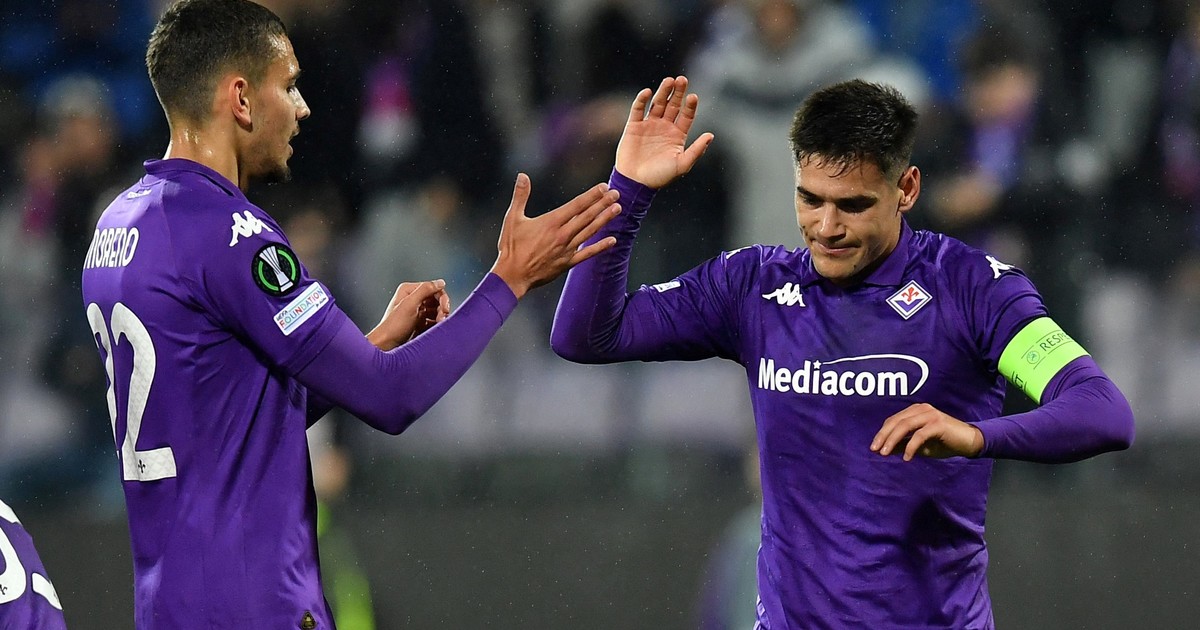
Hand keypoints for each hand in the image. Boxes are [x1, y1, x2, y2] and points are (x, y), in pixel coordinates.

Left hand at [366, 280, 450, 350]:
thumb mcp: (409, 304)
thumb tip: (440, 282)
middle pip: (436, 300)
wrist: (386, 345)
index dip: (442, 298)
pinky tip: (434, 329)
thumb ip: (425, 290)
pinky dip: (436, 324)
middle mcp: (412, 299)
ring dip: (440, 317)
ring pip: (436, 310)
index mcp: (409, 291)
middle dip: (442, 309)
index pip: (433, 288)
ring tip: (439, 324)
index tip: (445, 309)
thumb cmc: (393, 326)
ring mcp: (416, 312)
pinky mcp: (418, 323)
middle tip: (442, 318)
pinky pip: (433, 321)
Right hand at [489, 173, 620, 298]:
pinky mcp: (567, 262)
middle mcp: (562, 234)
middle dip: (603, 204)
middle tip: (616, 193)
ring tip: (617, 209)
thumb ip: (520, 196)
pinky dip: (600, 247)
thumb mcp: (512, 218)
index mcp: (551, 222)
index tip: (603, 187)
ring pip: (590, 231)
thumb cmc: (511, 247)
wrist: (512, 276)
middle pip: (587, 216)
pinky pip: (587, 253)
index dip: (591, 195)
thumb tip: (522, 176)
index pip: (576, 205)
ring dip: (604, 219)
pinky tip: (612, 240)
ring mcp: (567, 249)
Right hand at [614, 75, 714, 188]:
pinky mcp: (633, 126)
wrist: (635, 183)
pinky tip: (647, 92)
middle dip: (678, 92)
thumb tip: (710, 135)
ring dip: (663, 92)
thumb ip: (696, 150)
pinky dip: (642, 100)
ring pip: (657, 104)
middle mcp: (664, 127)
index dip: (690, 105)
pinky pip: (638, 109)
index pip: (686, 115)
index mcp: (677, 135)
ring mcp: (649, 125)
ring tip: (669, 81)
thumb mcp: (682, 165)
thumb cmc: (660, 177)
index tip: (693, 96)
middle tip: (682, 79)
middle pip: (673, 105)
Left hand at [870, 403, 984, 460]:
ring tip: (885, 453)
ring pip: (905, 426)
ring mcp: (930, 415)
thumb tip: (883, 450)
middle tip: (875, 449)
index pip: (893, 420)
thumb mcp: (919, 446)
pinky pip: (920, 435)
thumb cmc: (944, 443)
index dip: (882, 433)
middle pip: (896, 421)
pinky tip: (907, 458)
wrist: (969, 442)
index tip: (873, 446)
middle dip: (883, 436)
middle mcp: (922, 409)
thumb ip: (903, 444)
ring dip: (892, 440)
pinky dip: (911, 446)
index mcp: (915, 411)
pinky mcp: (938, 424)